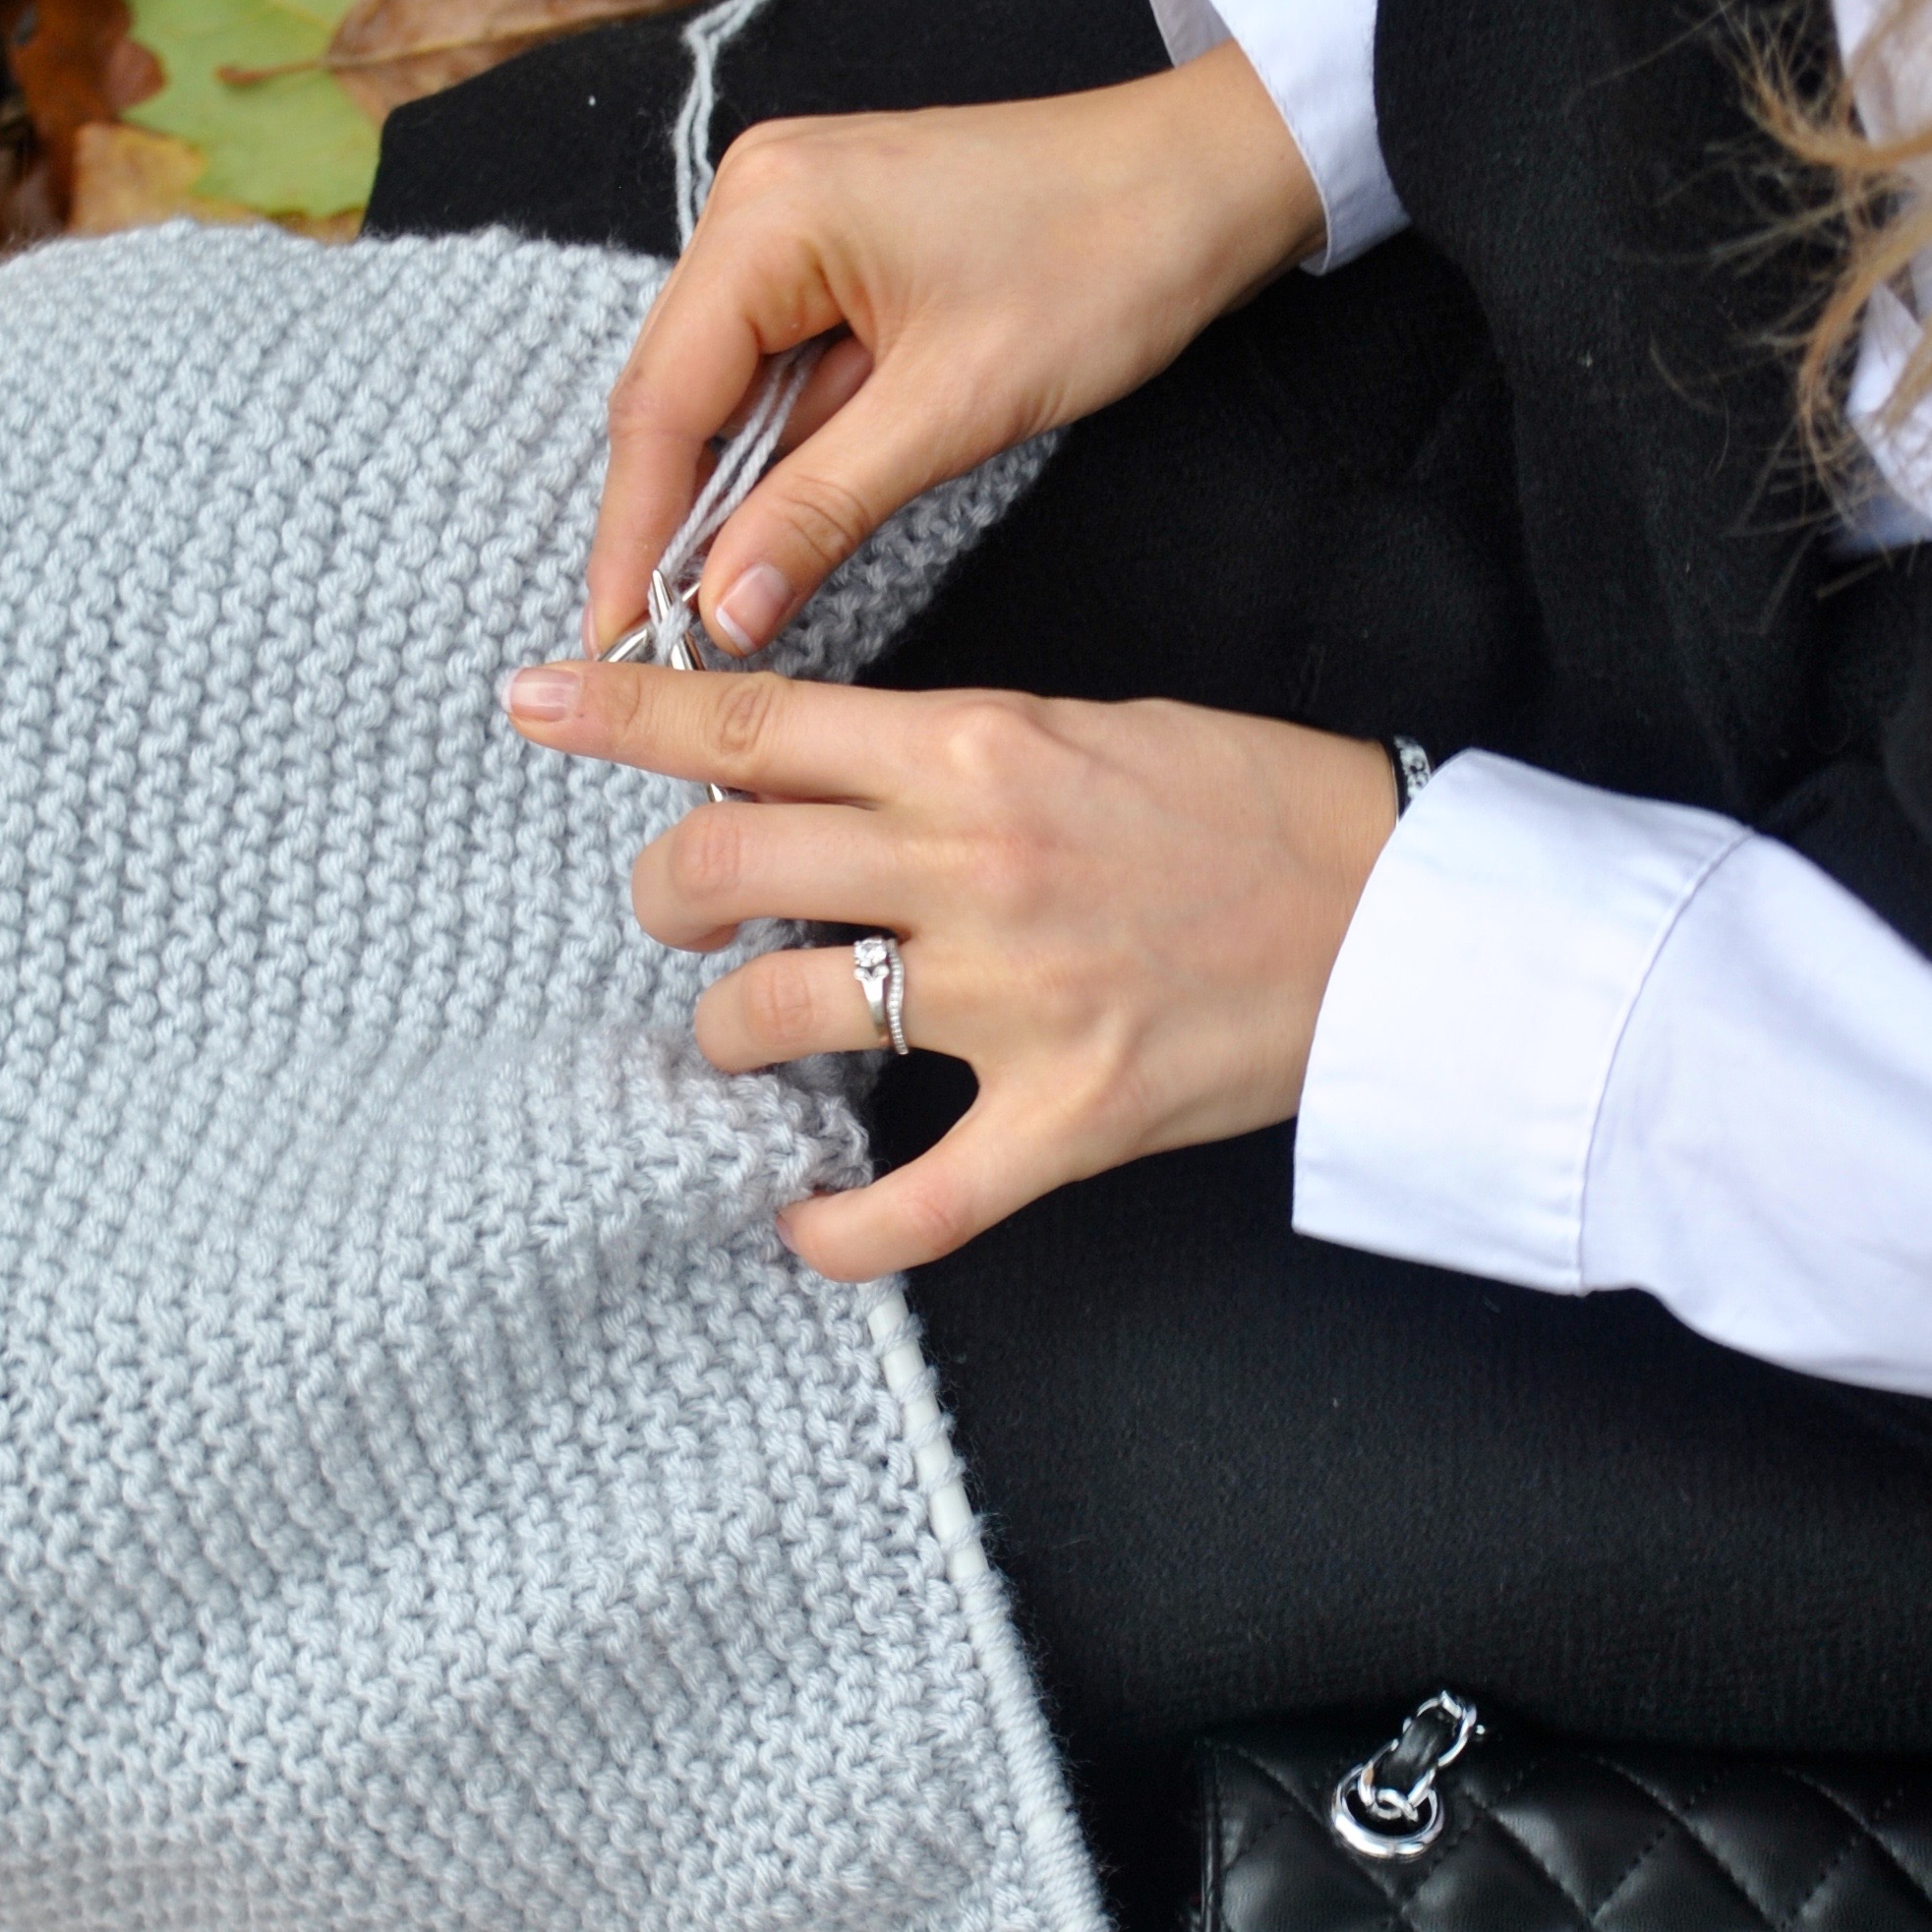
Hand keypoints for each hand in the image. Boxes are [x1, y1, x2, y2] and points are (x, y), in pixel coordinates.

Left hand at [502, 656, 1394, 1277]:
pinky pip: (912, 1202)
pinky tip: (803, 1227)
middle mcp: (971, 867)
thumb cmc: (1250, 809)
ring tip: (745, 1043)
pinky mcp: (1064, 1118)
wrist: (1399, 913)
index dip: (620, 713)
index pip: (754, 723)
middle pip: (726, 868)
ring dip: (725, 1036)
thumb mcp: (1083, 724)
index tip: (532, 701)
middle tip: (679, 913)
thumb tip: (816, 771)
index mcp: (975, 748)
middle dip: (664, 894)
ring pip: (777, 1020)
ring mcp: (1013, 1000)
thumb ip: (942, 750)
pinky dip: (838, 1229)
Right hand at [585, 41, 1323, 658]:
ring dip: (733, 495)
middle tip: (660, 648)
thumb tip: (722, 611)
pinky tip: (785, 527)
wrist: (1210, 177)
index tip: (619, 643)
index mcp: (766, 215)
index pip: (660, 403)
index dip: (634, 535)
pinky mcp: (838, 248)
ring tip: (720, 610)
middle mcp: (756, 200)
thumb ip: (820, 509)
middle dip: (672, 524)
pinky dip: (788, 452)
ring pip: (730, 391)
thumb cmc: (1104, 258)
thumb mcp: (954, 408)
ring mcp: (794, 218)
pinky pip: (785, 369)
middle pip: (676, 395)